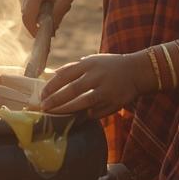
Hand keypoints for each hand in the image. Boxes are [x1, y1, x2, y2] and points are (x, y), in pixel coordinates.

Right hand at [18, 0, 77, 36]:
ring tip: (57, 7)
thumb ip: (58, 15)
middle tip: (55, 27)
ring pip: (28, 13)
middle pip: (26, 16)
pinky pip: (29, 8)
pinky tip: (51, 4)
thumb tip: (51, 32)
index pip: (27, 15)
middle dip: (39, 24)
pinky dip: (39, 11)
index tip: (42, 38)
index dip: (33, 29)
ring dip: (41, 17)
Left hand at [37, 52, 153, 118]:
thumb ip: (72, 68)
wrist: (137, 71)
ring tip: (55, 114)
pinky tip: (75, 118)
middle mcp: (98, 76)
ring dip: (67, 110)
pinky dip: (85, 116)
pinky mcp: (114, 103)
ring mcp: (107, 90)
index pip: (66, 75)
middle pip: (72, 90)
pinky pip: (96, 112)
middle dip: (56, 100)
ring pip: (83, 103)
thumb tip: (52, 75)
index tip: (42, 95)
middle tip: (44, 108)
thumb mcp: (92, 60)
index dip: (52, 86)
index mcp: (90, 64)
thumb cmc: (109, 66)